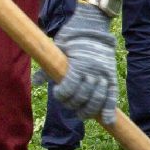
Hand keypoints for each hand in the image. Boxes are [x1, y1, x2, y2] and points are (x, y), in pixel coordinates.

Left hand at [50, 1, 117, 123]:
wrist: (93, 27)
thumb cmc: (72, 38)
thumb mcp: (57, 50)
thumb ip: (48, 68)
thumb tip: (36, 82)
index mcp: (78, 65)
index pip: (68, 89)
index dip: (61, 95)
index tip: (58, 93)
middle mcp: (92, 71)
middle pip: (82, 97)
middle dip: (73, 104)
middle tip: (69, 103)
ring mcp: (104, 75)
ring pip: (97, 100)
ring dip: (89, 110)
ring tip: (82, 114)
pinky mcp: (112, 76)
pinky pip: (112, 96)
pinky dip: (110, 110)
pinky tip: (108, 122)